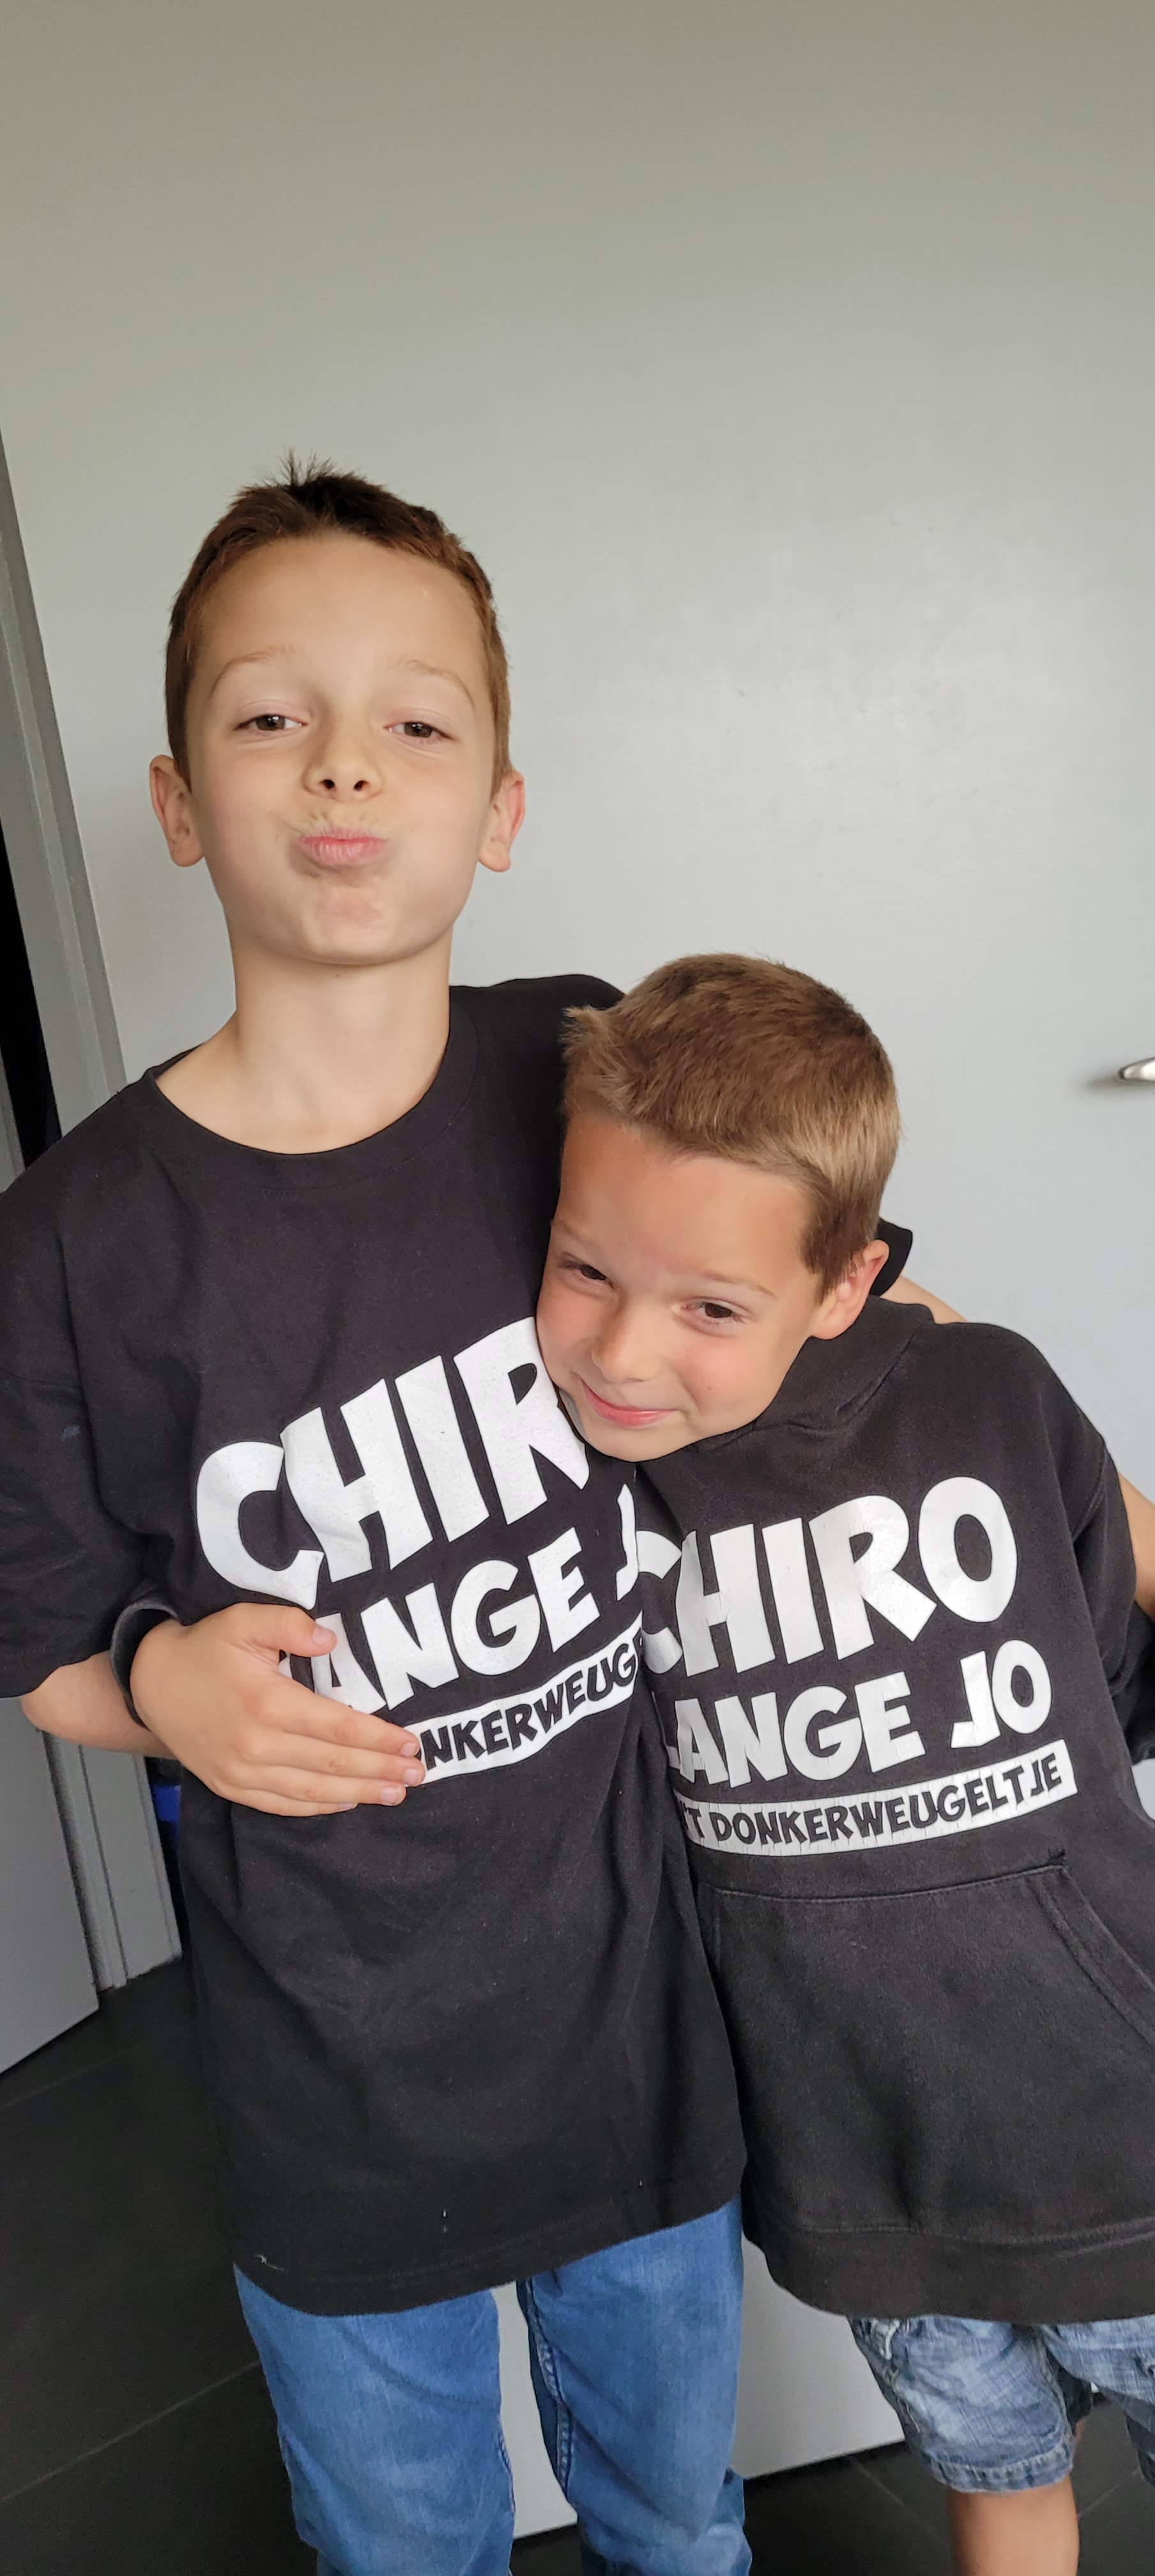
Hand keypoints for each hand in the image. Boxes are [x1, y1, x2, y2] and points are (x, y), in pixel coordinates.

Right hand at [131, 1606, 426, 1815]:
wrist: (150, 1683)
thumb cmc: (203, 1648)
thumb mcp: (242, 1620)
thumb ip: (287, 1625)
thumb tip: (329, 1640)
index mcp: (266, 1703)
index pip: (337, 1727)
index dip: (378, 1738)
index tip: (411, 1744)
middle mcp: (256, 1745)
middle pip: (332, 1763)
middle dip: (380, 1771)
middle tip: (417, 1774)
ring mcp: (241, 1771)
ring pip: (312, 1790)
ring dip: (358, 1793)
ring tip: (395, 1793)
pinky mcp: (230, 1785)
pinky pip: (281, 1804)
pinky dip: (317, 1806)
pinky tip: (345, 1802)